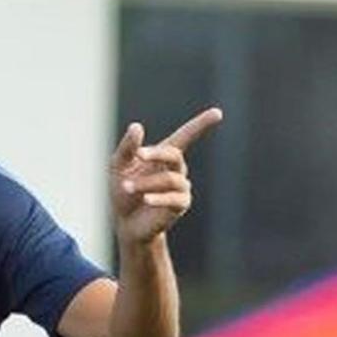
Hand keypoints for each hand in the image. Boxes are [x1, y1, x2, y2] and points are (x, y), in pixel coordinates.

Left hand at [111, 108, 222, 244]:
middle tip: (138, 154)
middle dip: (156, 153)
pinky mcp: (180, 205)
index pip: (185, 136)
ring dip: (146, 183)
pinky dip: (158, 198)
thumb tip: (137, 126)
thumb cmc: (123, 191)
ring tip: (127, 187)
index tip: (218, 113)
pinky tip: (146, 199)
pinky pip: (174, 198)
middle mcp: (176, 169)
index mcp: (163, 155)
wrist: (126, 222)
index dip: (201, 124)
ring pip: (169, 179)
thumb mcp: (119, 166)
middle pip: (173, 154)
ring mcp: (181, 187)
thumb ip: (127, 148)